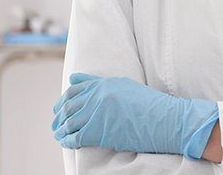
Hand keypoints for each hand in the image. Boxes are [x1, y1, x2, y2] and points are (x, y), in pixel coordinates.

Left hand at [51, 73, 218, 158]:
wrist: (166, 120)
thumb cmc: (151, 106)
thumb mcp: (126, 86)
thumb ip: (100, 83)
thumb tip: (75, 79)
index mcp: (104, 84)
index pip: (74, 89)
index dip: (63, 100)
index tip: (60, 108)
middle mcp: (98, 96)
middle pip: (68, 106)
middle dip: (59, 116)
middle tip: (56, 124)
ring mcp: (97, 113)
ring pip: (69, 122)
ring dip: (61, 130)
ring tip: (59, 135)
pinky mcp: (99, 131)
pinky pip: (75, 136)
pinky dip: (68, 141)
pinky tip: (67, 143)